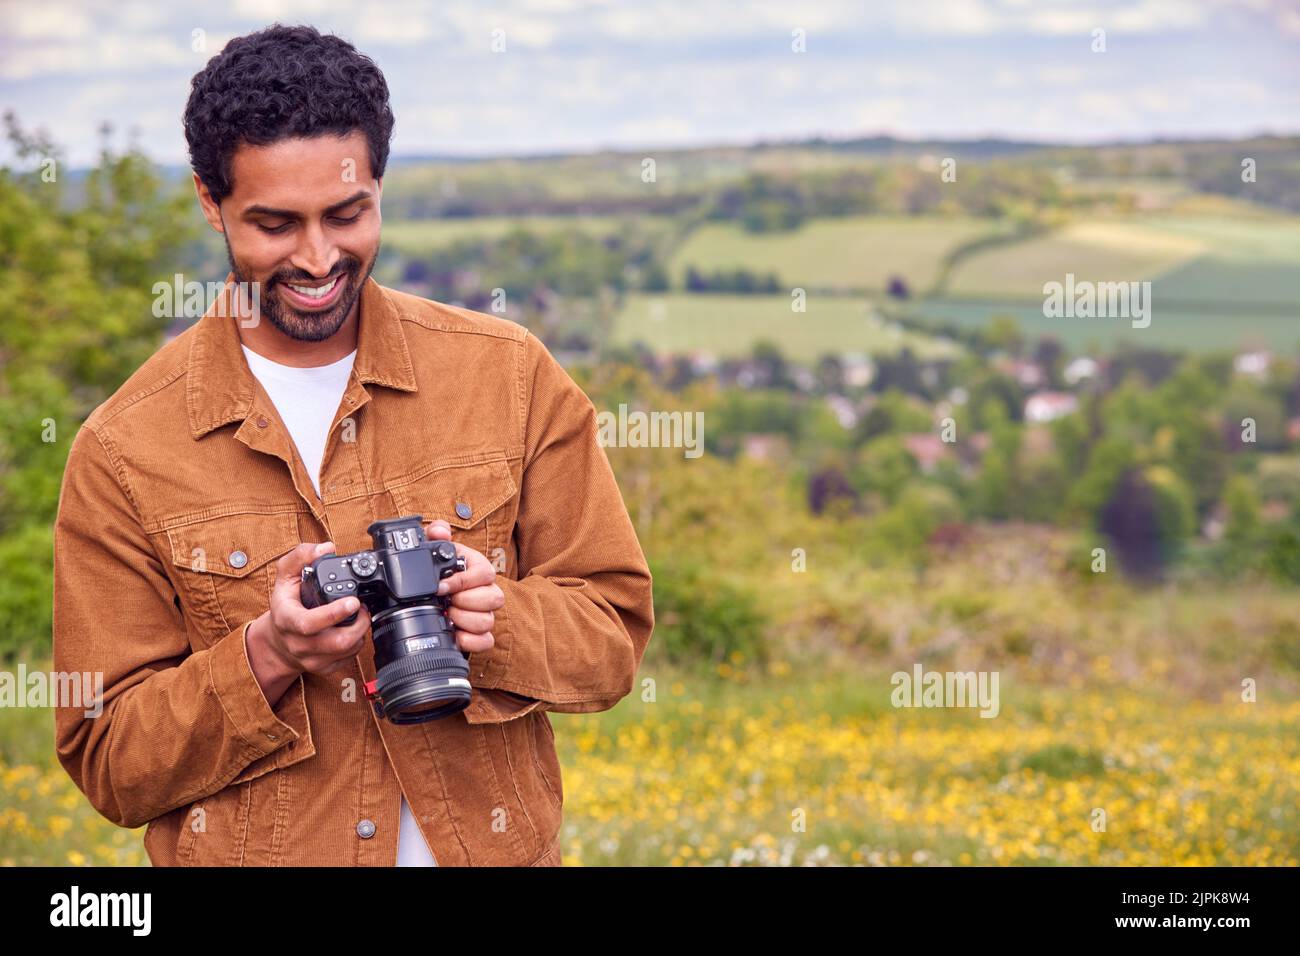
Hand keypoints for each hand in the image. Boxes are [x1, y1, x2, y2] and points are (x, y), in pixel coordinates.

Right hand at [249, 541, 373, 682]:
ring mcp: (311, 659)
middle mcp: (298, 643)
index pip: (309, 623)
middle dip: (359, 624)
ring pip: (346, 651)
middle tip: (362, 607)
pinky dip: (357, 643)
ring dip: (360, 632)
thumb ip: (301, 556)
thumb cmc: (285, 606)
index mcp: (287, 620)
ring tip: (359, 616)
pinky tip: (353, 630)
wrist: (277, 643)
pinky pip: (348, 659)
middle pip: (336, 642)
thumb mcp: (285, 577)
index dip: (334, 614)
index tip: (352, 601)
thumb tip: (325, 548)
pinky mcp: (323, 668)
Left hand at [422, 519, 502, 654]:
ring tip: (448, 616)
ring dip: (464, 621)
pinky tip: (455, 634)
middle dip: (464, 602)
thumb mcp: (434, 550)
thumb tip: (439, 531)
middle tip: (446, 602)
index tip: (440, 587)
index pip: (485, 574)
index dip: (462, 581)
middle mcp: (487, 591)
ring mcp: (486, 614)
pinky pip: (486, 641)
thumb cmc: (440, 573)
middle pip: (493, 599)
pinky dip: (470, 641)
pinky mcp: (480, 634)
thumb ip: (435, 535)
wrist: (436, 598)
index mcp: (479, 569)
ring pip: (488, 621)